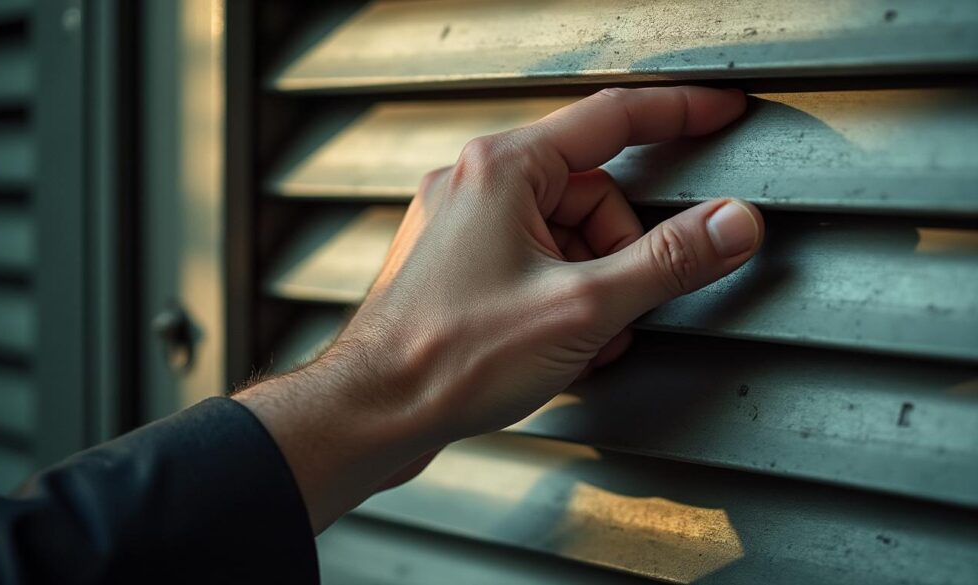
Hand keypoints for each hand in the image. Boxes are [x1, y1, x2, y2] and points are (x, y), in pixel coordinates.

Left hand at [235, 86, 762, 531]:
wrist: (375, 412)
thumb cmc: (449, 357)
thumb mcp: (583, 307)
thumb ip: (668, 261)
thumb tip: (732, 223)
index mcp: (503, 169)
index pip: (613, 118)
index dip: (680, 113)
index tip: (721, 111)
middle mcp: (476, 184)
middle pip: (593, 194)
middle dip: (621, 253)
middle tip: (619, 305)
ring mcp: (463, 226)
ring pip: (565, 235)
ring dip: (593, 286)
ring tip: (583, 339)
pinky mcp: (458, 266)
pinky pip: (533, 263)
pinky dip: (560, 299)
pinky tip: (558, 346)